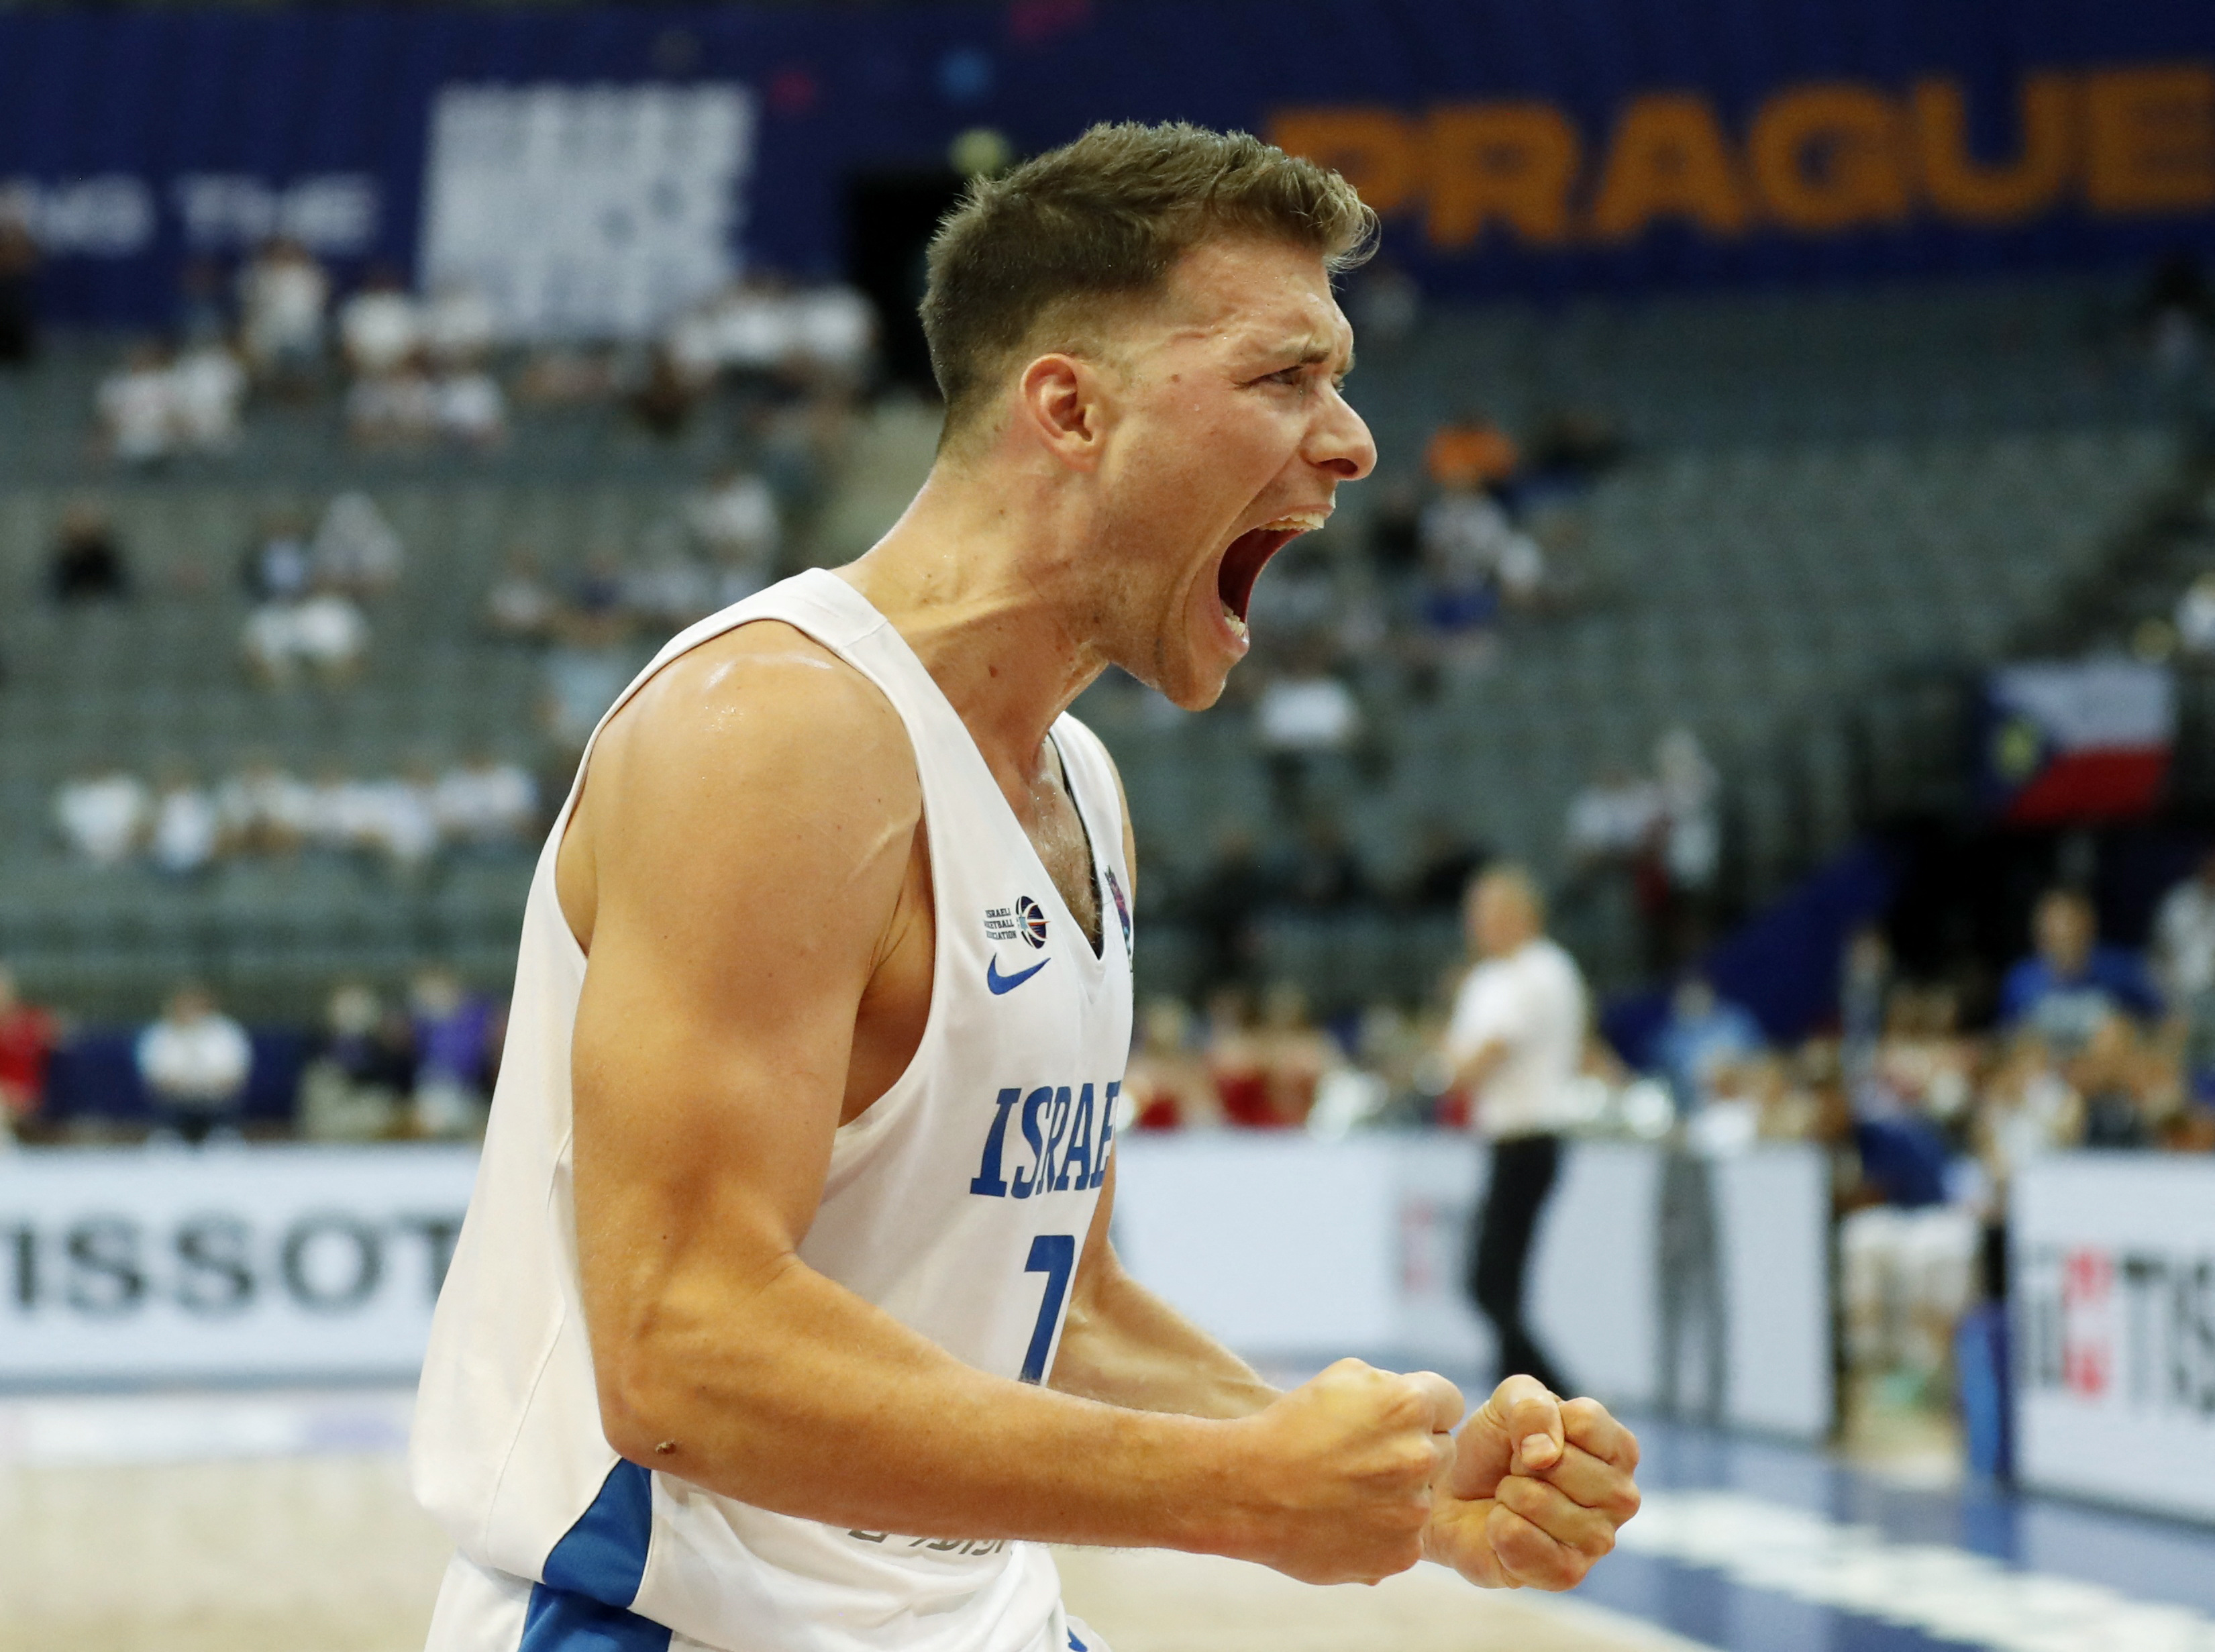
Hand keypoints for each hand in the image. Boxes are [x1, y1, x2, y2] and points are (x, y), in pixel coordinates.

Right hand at [1225, 1358, 1463, 1585]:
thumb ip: (1396, 1387)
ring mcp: (1414, 1510)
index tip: (1392, 1423)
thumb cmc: (1291, 1426)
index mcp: (1409, 1406)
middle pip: (1443, 1450)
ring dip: (1399, 1494)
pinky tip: (1346, 1520)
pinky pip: (1409, 1537)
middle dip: (1413, 1451)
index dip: (1422, 1411)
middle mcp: (1421, 1457)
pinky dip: (1384, 1531)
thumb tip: (1429, 1409)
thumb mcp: (1344, 1377)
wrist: (1248, 1490)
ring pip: (1425, 1497)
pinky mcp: (1402, 1553)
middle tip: (1365, 1459)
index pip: (1450, 1402)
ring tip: (1348, 1491)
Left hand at [1423, 1376, 1639, 1590]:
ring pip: (1536, 1501)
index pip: (1585, 1421)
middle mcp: (1622, 1497)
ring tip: (1512, 1500)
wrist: (1455, 1496)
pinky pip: (1517, 1538)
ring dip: (1508, 1494)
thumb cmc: (1494, 1447)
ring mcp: (1600, 1541)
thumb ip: (1531, 1406)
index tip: (1531, 1438)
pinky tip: (1506, 1528)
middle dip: (1521, 1462)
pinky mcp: (1567, 1574)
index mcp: (1619, 1449)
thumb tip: (1544, 1455)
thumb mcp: (1508, 1401)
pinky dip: (1497, 1526)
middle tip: (1518, 1473)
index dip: (1539, 1423)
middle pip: (1562, 1463)